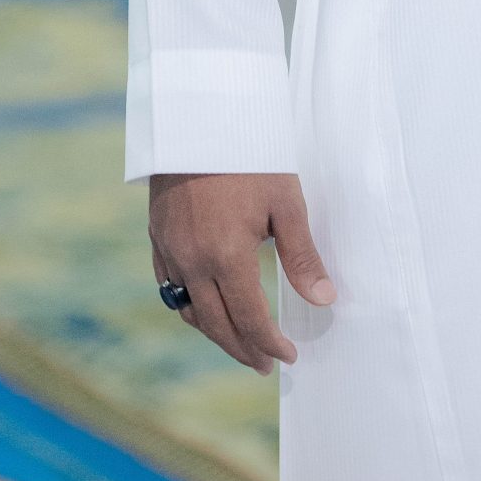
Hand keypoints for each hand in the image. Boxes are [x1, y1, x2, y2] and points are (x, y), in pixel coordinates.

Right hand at [148, 172, 334, 372]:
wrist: (198, 115)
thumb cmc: (250, 155)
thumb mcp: (286, 202)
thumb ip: (302, 256)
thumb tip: (323, 300)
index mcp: (226, 258)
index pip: (249, 320)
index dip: (270, 344)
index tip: (288, 357)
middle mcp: (192, 263)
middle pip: (216, 325)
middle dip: (242, 349)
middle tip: (264, 365)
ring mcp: (170, 250)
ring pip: (189, 311)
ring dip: (214, 333)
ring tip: (238, 343)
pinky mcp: (157, 236)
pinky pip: (170, 287)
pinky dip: (190, 307)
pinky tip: (204, 307)